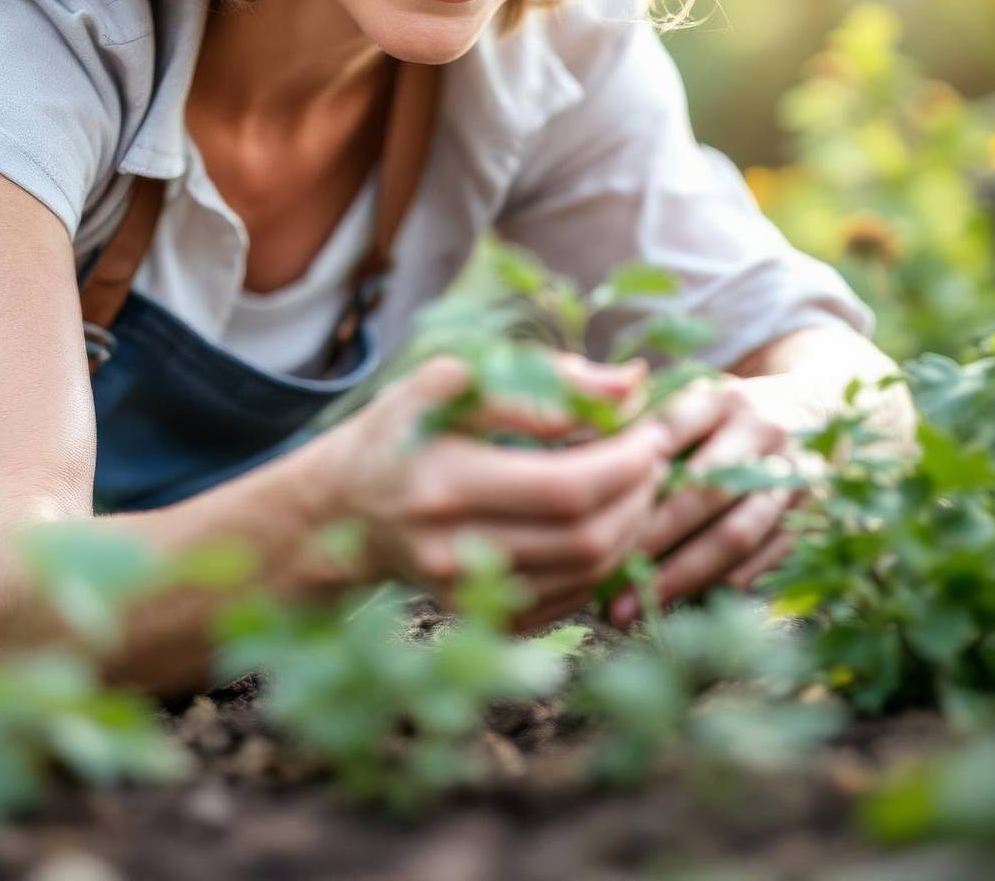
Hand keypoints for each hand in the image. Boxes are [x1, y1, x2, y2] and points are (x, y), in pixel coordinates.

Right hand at [317, 353, 675, 629]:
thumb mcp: (451, 382)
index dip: (626, 461)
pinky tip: (604, 521)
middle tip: (653, 456)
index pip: (566, 486)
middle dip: (639, 495)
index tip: (648, 429)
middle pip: (586, 537)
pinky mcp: (477, 616)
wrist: (341, 507)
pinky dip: (604, 561)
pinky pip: (568, 599)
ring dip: (632, 527)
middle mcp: (451, 549)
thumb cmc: (401, 429)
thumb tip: (629, 384)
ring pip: (586, 574)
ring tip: (636, 484)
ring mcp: (464, 592)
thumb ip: (542, 377)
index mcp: (444, 482)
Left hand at [607, 373, 824, 626]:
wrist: (811, 413)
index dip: (628, 470)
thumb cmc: (714, 416)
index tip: (584, 508)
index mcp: (721, 396)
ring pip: (735, 535)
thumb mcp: (677, 399)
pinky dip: (714, 588)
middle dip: (648, 539)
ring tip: (626, 611)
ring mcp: (794, 477)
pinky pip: (760, 563)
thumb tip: (562, 452)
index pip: (668, 430)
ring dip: (678, 577)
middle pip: (703, 491)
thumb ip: (620, 418)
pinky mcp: (810, 518)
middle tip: (597, 577)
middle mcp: (765, 431)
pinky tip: (670, 609)